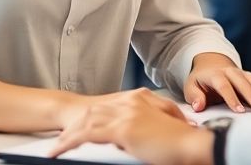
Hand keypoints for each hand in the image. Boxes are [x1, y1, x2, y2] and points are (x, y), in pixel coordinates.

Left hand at [49, 90, 212, 164]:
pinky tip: (61, 150)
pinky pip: (88, 134)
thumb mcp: (159, 128)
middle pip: (94, 112)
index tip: (78, 129)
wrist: (194, 145)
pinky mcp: (123, 128)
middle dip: (75, 126)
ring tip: (56, 147)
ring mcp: (126, 113)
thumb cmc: (182, 144)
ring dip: (69, 135)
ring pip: (88, 122)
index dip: (90, 118)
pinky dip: (71, 142)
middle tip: (61, 139)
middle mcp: (130, 102)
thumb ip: (143, 127)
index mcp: (140, 100)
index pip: (106, 107)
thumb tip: (130, 138)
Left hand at [183, 53, 250, 113]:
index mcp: (216, 75)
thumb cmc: (201, 80)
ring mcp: (244, 74)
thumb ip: (194, 96)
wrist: (211, 64)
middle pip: (244, 83)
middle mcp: (232, 72)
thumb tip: (198, 106)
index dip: (232, 98)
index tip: (239, 111)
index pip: (224, 85)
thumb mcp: (191, 86)